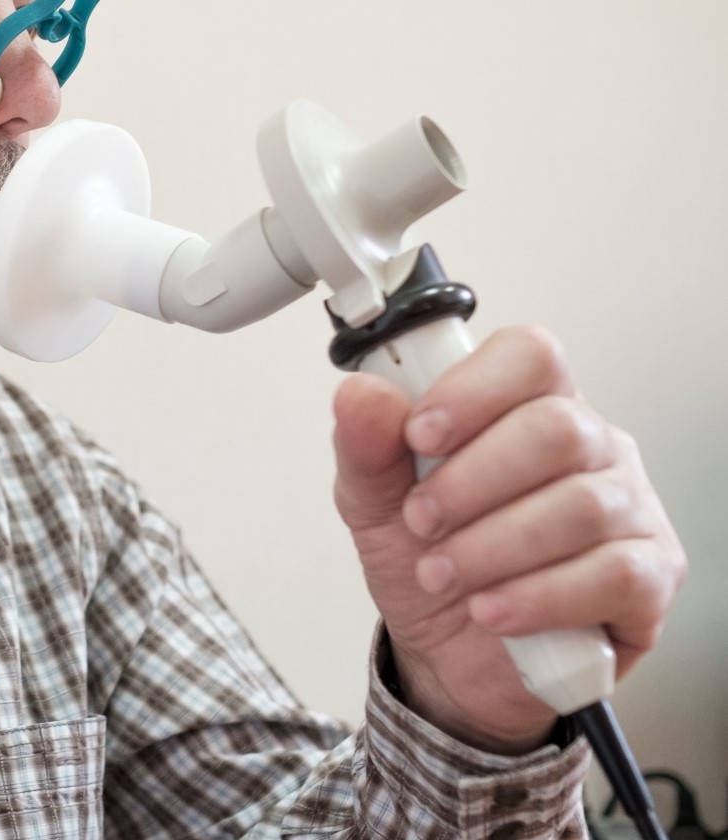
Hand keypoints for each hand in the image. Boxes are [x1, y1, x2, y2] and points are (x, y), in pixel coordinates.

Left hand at [332, 326, 685, 752]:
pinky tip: (491, 611)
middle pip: (557, 429)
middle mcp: (592, 448)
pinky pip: (613, 575)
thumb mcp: (373, 504)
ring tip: (442, 575)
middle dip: (471, 481)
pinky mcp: (650, 578)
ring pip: (582, 505)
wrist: (448, 656)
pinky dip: (538, 596)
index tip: (419, 436)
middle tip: (419, 522)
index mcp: (528, 406)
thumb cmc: (427, 560)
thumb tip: (361, 393)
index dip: (474, 390)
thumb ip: (365, 447)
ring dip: (493, 546)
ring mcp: (631, 510)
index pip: (530, 356)